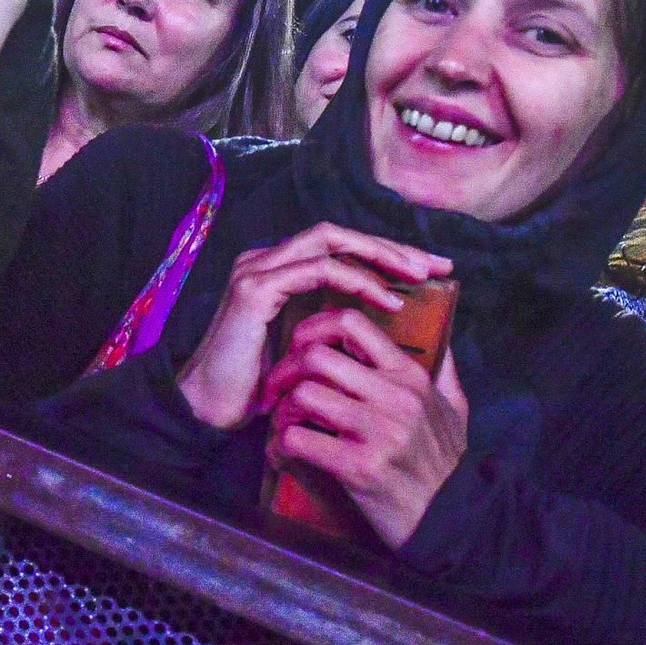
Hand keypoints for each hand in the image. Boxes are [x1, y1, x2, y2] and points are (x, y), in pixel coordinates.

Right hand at [175, 223, 450, 430]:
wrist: (209, 410)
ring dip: (380, 255)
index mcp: (277, 271)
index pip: (339, 247)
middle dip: (391, 246)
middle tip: (436, 264)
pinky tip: (385, 299)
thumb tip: (390, 323)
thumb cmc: (258, 389)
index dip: (385, 252)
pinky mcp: (256, 287)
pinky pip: (318, 270)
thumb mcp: (309, 351)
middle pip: (339, 234)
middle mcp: (265, 260)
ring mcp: (257, 269)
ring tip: (417, 276)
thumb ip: (335, 327)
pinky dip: (357, 280)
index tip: (429, 271)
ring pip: (330, 240)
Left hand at [263, 307, 469, 549]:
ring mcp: (379, 432)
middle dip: (286, 370)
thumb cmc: (444, 464)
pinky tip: (286, 451)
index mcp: (410, 376)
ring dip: (284, 409)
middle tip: (278, 390)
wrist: (453, 521)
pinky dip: (283, 444)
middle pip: (316, 357)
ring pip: (304, 394)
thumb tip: (440, 332)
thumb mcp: (454, 409)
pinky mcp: (360, 468)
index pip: (351, 323)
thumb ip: (443, 369)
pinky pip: (300, 440)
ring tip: (286, 422)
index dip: (313, 327)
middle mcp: (396, 398)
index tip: (298, 347)